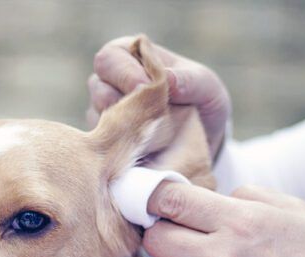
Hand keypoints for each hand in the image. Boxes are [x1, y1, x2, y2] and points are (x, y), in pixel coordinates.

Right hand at [88, 36, 230, 158]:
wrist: (202, 143)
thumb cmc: (202, 103)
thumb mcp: (207, 87)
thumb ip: (191, 81)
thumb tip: (168, 78)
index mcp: (130, 57)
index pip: (109, 59)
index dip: (125, 74)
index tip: (146, 90)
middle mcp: (111, 83)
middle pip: (97, 88)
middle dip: (122, 103)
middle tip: (148, 116)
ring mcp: (105, 113)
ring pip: (98, 118)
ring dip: (124, 128)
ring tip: (153, 135)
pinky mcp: (107, 142)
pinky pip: (105, 146)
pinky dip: (124, 148)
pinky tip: (145, 151)